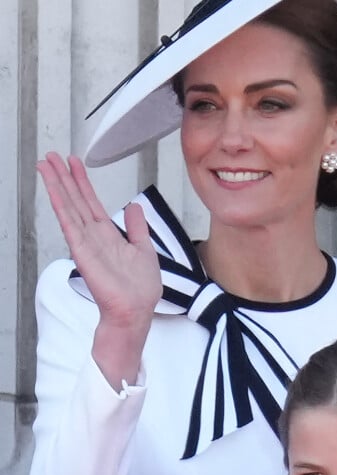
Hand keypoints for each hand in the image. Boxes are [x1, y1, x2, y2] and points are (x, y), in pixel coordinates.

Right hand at [37, 152, 161, 330]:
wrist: (136, 310)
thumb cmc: (140, 288)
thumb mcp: (144, 249)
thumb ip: (137, 227)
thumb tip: (134, 207)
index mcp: (109, 235)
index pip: (91, 203)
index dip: (82, 182)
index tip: (74, 164)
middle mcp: (95, 236)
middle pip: (76, 200)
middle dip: (65, 177)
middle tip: (51, 156)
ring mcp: (86, 243)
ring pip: (69, 207)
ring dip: (58, 185)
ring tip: (46, 164)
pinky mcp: (82, 251)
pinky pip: (69, 224)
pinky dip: (61, 206)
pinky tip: (53, 190)